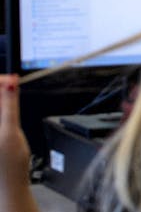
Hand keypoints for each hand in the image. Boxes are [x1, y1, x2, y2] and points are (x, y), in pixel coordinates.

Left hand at [0, 76, 36, 211]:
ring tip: (9, 102)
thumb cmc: (9, 167)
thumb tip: (10, 82)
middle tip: (11, 89)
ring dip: (0, 101)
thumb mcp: (11, 131)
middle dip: (0, 91)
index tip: (11, 81)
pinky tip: (5, 115)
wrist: (7, 186)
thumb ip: (9, 105)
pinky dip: (0, 110)